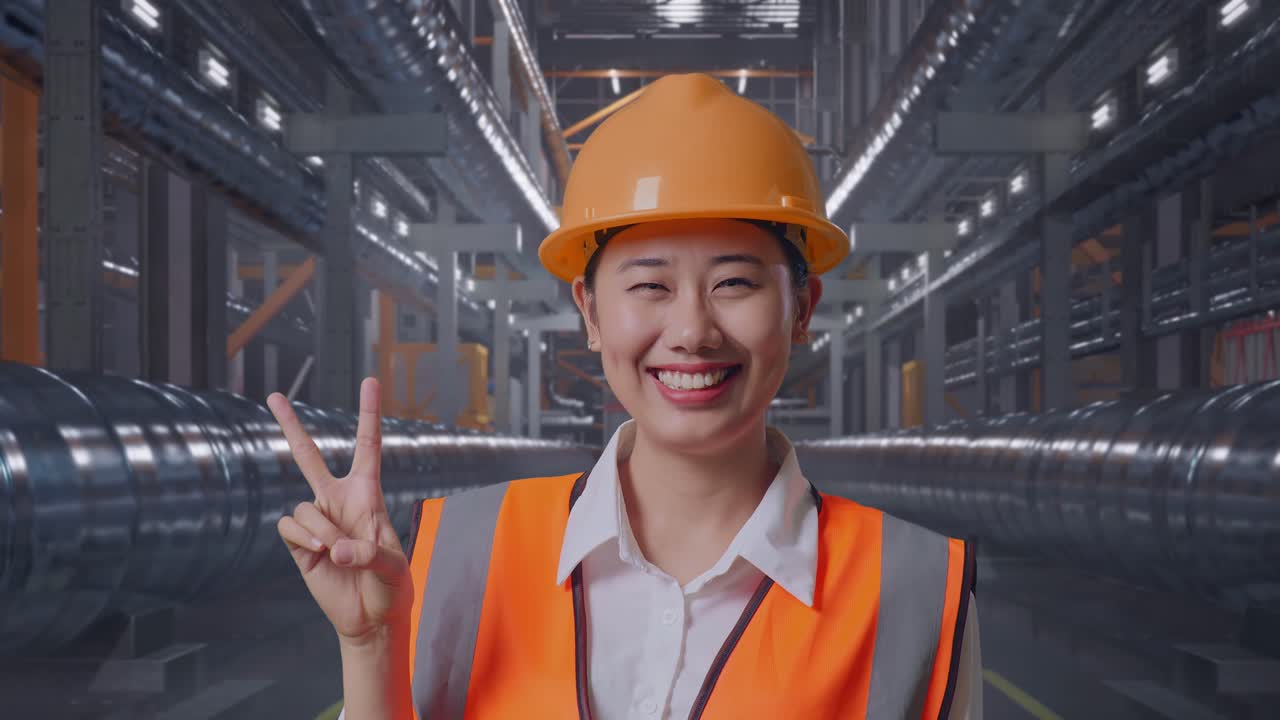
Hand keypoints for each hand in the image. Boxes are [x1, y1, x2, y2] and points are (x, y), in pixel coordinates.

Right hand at [268, 377, 413, 645]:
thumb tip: (335, 547)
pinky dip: (304, 539)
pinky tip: (320, 553)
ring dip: (320, 530)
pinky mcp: (300, 544)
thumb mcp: (395, 567)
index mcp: (368, 495)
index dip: (369, 413)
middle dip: (291, 426)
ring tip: (338, 552)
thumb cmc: (392, 585)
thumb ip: (371, 553)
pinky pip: (289, 527)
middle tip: (273, 395)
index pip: (369, 445)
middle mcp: (338, 501)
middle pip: (310, 457)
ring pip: (303, 507)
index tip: (370, 380)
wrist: (371, 616)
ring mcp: (317, 521)